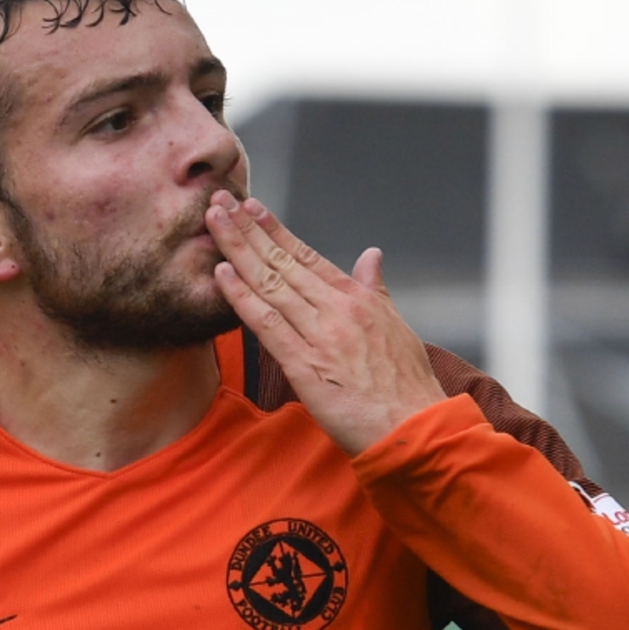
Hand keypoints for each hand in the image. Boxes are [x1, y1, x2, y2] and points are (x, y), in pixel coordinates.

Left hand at [205, 192, 447, 454]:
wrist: (416, 428)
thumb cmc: (408, 386)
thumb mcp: (396, 326)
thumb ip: (376, 289)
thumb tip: (372, 255)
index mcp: (358, 299)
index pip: (308, 257)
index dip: (276, 231)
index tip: (252, 208)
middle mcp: (337, 309)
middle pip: (282, 262)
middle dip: (247, 229)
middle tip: (219, 201)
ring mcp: (320, 335)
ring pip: (270, 284)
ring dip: (237, 250)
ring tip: (212, 222)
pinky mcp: (305, 366)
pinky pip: (267, 324)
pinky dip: (242, 297)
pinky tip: (221, 273)